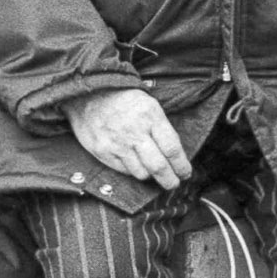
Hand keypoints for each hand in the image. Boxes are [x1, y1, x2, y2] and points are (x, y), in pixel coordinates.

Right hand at [65, 87, 190, 190]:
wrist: (90, 93)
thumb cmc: (124, 99)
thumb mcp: (150, 105)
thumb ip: (162, 129)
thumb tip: (174, 156)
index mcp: (150, 117)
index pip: (172, 149)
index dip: (181, 166)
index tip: (185, 173)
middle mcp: (134, 132)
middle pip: (158, 166)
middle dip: (170, 180)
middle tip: (174, 184)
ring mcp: (117, 144)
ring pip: (141, 173)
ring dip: (150, 176)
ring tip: (152, 172)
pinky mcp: (103, 152)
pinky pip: (124, 171)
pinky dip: (132, 171)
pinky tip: (135, 164)